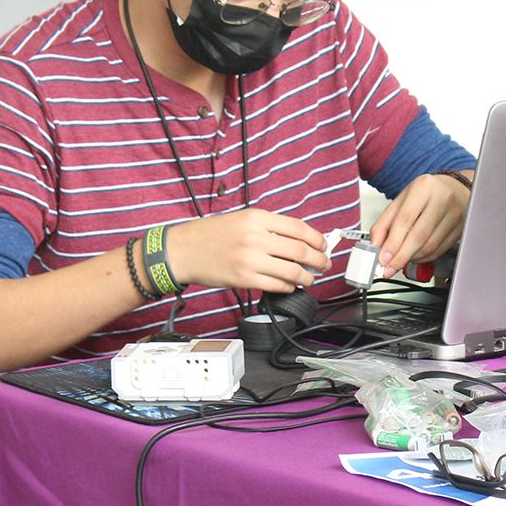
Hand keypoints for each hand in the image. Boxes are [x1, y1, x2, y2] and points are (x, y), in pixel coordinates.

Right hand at [168, 209, 331, 292]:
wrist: (182, 250)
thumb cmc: (211, 234)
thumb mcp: (242, 219)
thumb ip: (270, 227)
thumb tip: (301, 240)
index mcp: (257, 218)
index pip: (299, 228)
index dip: (317, 239)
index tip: (323, 245)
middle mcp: (255, 237)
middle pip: (300, 251)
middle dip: (319, 260)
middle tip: (323, 264)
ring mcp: (250, 259)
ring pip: (292, 271)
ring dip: (307, 277)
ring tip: (309, 279)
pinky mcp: (244, 279)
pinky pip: (276, 285)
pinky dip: (288, 287)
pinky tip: (289, 285)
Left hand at [367, 172, 471, 276]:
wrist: (456, 189)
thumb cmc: (426, 194)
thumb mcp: (401, 201)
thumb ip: (384, 223)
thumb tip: (375, 245)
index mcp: (423, 188)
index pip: (405, 220)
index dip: (393, 243)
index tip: (383, 259)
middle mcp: (442, 199)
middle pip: (419, 236)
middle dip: (400, 256)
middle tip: (388, 268)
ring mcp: (454, 216)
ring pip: (429, 247)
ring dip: (411, 258)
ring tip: (400, 258)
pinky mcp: (460, 230)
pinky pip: (438, 251)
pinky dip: (422, 258)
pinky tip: (414, 254)